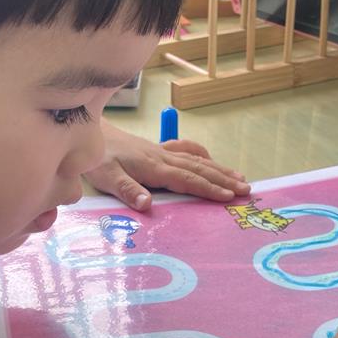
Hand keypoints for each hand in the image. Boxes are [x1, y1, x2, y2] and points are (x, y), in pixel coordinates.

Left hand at [85, 119, 250, 210]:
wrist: (90, 132)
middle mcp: (163, 158)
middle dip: (224, 180)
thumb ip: (128, 191)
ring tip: (240, 178)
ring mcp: (162, 152)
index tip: (229, 197)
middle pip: (199, 169)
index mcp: (154, 168)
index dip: (209, 189)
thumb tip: (148, 204)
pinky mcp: (158, 149)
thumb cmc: (98, 159)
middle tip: (246, 190)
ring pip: (197, 159)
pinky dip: (201, 154)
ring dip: (219, 169)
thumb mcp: (108, 178)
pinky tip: (210, 159)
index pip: (187, 180)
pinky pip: (186, 150)